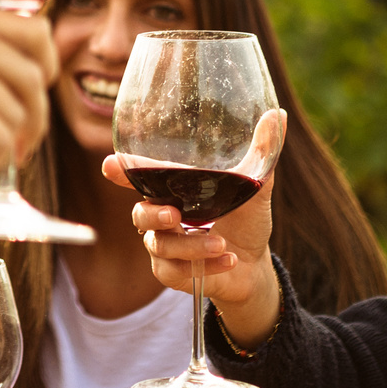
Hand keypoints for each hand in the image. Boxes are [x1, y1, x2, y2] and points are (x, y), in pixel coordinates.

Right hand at [110, 106, 287, 346]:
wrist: (254, 265)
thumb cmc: (246, 219)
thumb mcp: (256, 187)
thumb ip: (262, 153)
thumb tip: (277, 115)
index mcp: (174, 190)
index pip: (140, 177)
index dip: (121, 171)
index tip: (109, 164)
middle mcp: (163, 216)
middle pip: (139, 213)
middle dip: (153, 214)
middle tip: (175, 215)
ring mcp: (164, 245)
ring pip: (160, 245)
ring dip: (191, 245)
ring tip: (221, 243)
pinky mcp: (172, 272)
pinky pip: (174, 271)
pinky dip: (204, 265)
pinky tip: (229, 260)